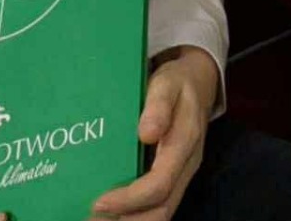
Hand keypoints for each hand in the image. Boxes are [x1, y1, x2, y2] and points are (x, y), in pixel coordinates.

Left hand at [89, 48, 219, 218]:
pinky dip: (134, 214)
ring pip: (161, 213)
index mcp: (185, 143)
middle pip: (162, 209)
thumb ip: (159, 105)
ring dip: (130, 220)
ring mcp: (181, 175)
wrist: (198, 83)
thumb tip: (147, 133)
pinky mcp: (174, 178)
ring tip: (97, 218)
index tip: (99, 201)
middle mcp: (186, 166)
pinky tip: (111, 211)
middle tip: (92, 217)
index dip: (130, 198)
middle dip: (127, 219)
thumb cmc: (177, 83)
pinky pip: (157, 205)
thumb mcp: (167, 83)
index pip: (160, 184)